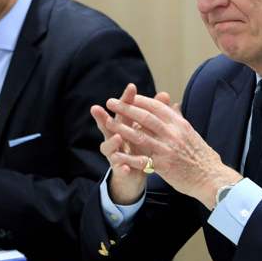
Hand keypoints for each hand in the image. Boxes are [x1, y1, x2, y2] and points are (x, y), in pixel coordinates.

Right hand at [91, 83, 158, 204]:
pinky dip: (123, 166)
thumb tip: (164, 94)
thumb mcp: (146, 129)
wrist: (134, 174)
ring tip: (117, 137)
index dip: (127, 98)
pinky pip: (119, 167)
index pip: (124, 110)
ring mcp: (115, 153)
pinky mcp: (119, 169)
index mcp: (123, 126)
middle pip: (107, 125)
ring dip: (112, 141)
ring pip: (109, 147)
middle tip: (97, 107)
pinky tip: (126, 167)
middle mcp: (115, 138)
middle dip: (102, 117)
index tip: (132, 86)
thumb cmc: (140, 147)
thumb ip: (153, 112)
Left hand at [103, 91, 240, 208]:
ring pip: (140, 135)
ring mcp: (167, 149)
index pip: (157, 106)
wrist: (211, 177)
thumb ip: (179, 119)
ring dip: (121, 128)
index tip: (128, 96)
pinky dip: (127, 157)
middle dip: (126, 108)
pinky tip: (115, 154)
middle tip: (111, 102)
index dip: (140, 100)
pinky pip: (141, 160)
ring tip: (107, 122)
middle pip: (145, 116)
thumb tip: (173, 105)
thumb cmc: (202, 156)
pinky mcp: (163, 165)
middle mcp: (173, 133)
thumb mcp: (191, 133)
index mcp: (180, 124)